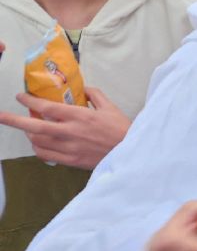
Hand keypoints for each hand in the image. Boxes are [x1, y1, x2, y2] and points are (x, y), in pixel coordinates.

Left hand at [0, 86, 130, 167]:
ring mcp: (69, 148)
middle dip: (13, 120)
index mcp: (79, 116)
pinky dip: (38, 148)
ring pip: (37, 142)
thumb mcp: (110, 107)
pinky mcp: (70, 161)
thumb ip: (94, 95)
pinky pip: (46, 155)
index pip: (46, 108)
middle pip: (33, 127)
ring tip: (28, 128)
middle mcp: (70, 132)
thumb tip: (82, 89)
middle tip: (1, 116)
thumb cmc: (122, 130)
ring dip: (28, 134)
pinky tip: (40, 143)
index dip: (29, 101)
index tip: (21, 97)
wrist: (130, 153)